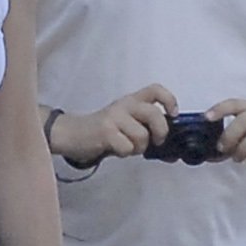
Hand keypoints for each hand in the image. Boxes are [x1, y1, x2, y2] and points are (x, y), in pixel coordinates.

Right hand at [53, 84, 176, 162]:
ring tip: (128, 146)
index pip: (156, 90)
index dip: (169, 100)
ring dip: (139, 147)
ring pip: (142, 135)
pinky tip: (115, 149)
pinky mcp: (105, 131)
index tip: (173, 114)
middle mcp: (124, 105)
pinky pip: (127, 147)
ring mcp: (114, 117)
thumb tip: (173, 155)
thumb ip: (148, 133)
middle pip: (154, 113)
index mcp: (132, 100)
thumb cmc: (104, 131)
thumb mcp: (128, 125)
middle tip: (156, 141)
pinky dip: (125, 153)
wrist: (72, 133)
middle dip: (161, 131)